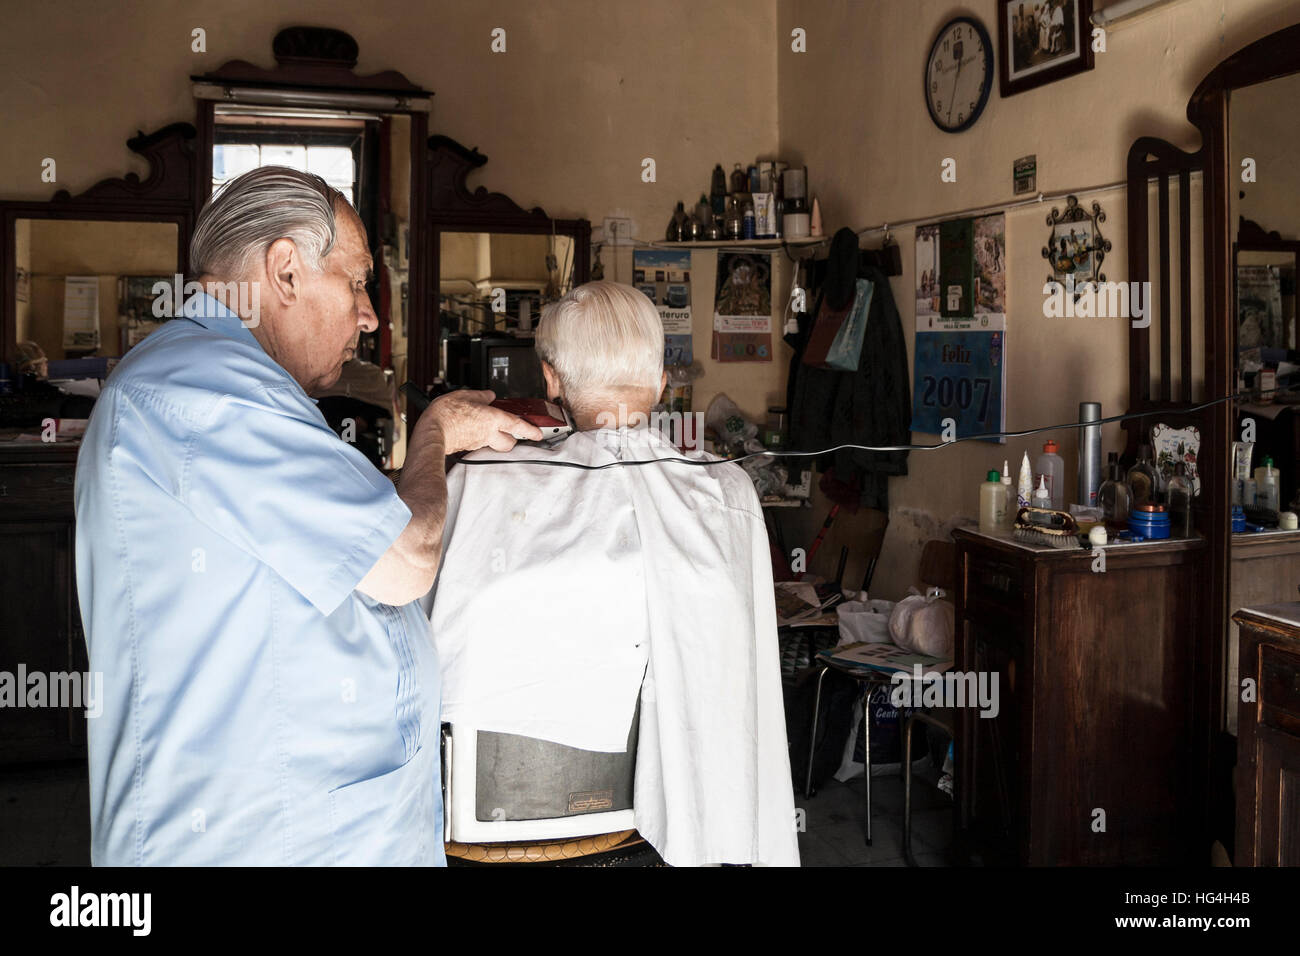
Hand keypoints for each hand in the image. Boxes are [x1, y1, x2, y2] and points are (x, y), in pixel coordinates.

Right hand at [420, 389, 542, 453]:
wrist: (430, 432)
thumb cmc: (446, 415)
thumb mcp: (465, 396)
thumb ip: (480, 396)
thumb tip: (489, 396)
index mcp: (492, 419)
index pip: (518, 426)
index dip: (531, 430)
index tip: (538, 433)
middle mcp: (487, 434)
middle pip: (509, 443)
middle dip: (513, 438)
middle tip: (512, 430)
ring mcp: (477, 442)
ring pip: (494, 443)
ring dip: (494, 436)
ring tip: (486, 424)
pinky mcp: (467, 446)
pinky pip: (479, 442)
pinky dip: (480, 436)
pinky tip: (471, 427)